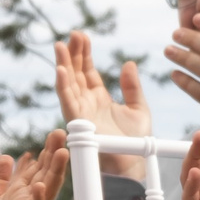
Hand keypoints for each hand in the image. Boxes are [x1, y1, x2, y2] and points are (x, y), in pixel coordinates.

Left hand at [0, 131, 70, 199]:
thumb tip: (7, 157)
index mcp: (19, 195)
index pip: (37, 169)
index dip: (46, 152)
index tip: (55, 133)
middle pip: (45, 176)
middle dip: (54, 156)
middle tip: (61, 133)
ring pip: (45, 193)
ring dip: (54, 174)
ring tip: (61, 153)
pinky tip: (40, 186)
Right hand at [53, 33, 149, 178]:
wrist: (135, 164)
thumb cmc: (137, 142)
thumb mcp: (138, 108)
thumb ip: (132, 87)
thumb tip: (128, 63)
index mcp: (100, 99)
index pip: (88, 71)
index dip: (85, 53)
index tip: (82, 35)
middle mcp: (87, 104)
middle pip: (76, 74)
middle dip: (73, 54)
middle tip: (71, 34)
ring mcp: (82, 113)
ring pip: (68, 84)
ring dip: (63, 65)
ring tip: (60, 46)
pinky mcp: (79, 123)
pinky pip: (68, 102)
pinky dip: (63, 86)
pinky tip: (60, 70)